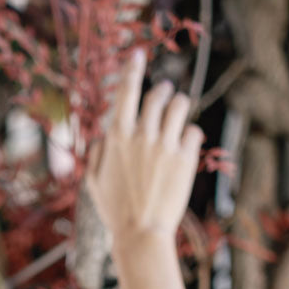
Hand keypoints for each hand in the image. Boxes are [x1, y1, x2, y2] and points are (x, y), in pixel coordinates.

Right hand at [84, 47, 203, 247]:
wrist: (141, 233)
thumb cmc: (114, 212)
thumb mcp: (94, 183)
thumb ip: (98, 154)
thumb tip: (105, 137)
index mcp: (116, 138)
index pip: (126, 93)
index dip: (132, 70)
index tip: (138, 54)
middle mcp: (141, 135)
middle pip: (157, 95)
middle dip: (163, 90)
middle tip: (166, 92)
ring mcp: (165, 145)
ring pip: (180, 106)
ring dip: (180, 104)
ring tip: (179, 109)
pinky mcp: (185, 158)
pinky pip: (193, 131)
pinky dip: (191, 134)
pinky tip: (187, 143)